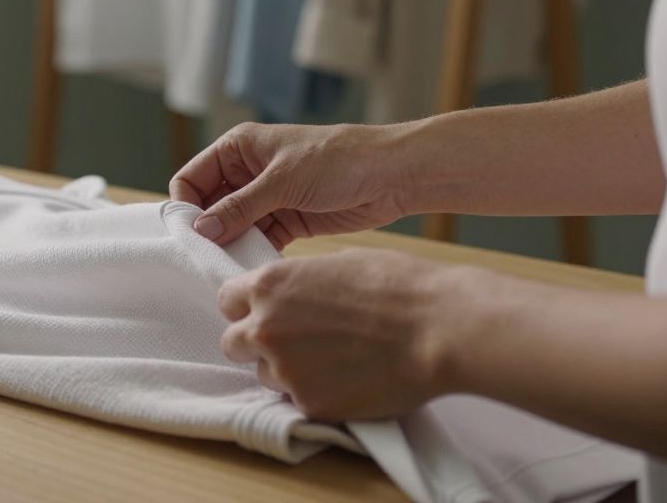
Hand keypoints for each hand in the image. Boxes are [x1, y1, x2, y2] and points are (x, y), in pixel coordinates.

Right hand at [169, 122, 412, 248]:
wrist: (392, 175)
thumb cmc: (338, 160)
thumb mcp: (282, 181)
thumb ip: (240, 207)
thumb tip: (202, 231)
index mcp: (238, 149)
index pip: (192, 179)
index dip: (187, 207)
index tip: (191, 236)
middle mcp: (247, 172)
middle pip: (209, 206)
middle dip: (208, 231)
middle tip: (209, 258)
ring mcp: (267, 198)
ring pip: (233, 227)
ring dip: (231, 245)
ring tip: (232, 267)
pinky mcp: (287, 220)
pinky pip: (258, 239)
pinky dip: (254, 253)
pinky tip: (255, 268)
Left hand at [217, 249, 462, 419]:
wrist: (439, 328)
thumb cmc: (398, 286)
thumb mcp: (337, 263)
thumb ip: (300, 283)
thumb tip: (292, 293)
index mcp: (269, 286)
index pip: (227, 300)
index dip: (245, 307)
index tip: (263, 311)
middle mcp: (265, 328)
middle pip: (233, 343)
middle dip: (255, 343)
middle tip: (291, 342)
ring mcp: (284, 369)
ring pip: (264, 375)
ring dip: (286, 370)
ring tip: (331, 360)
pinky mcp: (308, 403)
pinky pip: (297, 399)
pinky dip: (316, 392)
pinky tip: (348, 379)